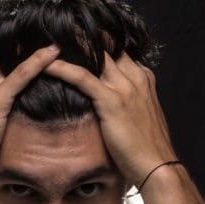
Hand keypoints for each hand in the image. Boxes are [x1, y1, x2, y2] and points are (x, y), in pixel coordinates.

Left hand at [43, 52, 177, 185]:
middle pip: (107, 45)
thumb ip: (128, 103)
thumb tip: (109, 105)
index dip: (97, 46)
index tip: (76, 44)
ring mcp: (125, 87)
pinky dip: (62, 68)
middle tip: (57, 37)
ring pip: (95, 54)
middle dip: (83, 39)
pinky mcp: (111, 100)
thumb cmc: (147, 148)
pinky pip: (82, 76)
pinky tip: (46, 65)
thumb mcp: (140, 117)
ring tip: (47, 45)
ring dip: (71, 47)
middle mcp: (136, 77)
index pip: (118, 52)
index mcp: (143, 79)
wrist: (158, 166)